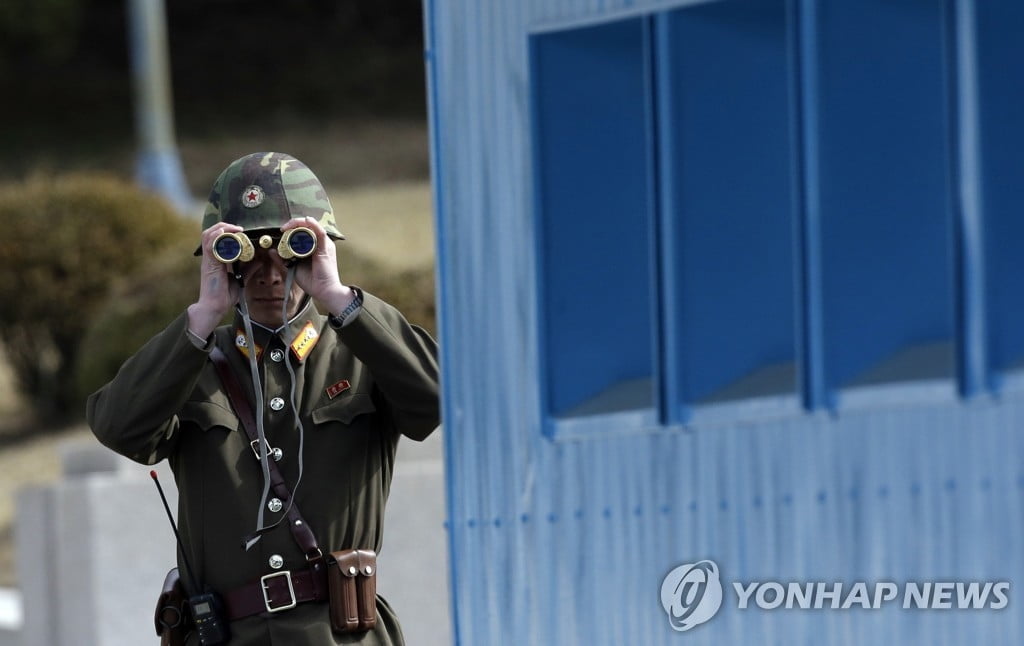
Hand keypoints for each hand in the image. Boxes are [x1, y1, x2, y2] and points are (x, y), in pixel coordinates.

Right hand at [187, 223, 242, 337]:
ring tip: (235, 229)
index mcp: (216, 259)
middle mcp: (211, 257)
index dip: (227, 230)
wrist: (214, 308)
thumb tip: (260, 260)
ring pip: (208, 235)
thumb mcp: (240, 279)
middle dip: (224, 225)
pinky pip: (210, 246)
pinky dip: (217, 237)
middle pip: (211, 233)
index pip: (217, 238)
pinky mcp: (209, 264)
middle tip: (239, 228)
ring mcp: (209, 260)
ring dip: (222, 228)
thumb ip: (248, 269)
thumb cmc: (223, 296)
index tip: (242, 231)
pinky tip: (225, 233)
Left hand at [280, 217, 356, 314]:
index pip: (303, 231)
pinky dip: (313, 224)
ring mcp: (323, 244)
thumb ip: (282, 259)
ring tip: (288, 227)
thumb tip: (271, 251)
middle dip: (293, 224)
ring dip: (299, 223)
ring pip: (312, 226)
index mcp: (313, 246)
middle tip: (282, 229)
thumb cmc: (312, 280)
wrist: (323, 290)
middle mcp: (319, 243)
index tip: (281, 231)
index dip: (292, 228)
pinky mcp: (326, 247)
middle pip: (307, 226)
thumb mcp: (293, 267)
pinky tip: (306, 220)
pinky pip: (320, 231)